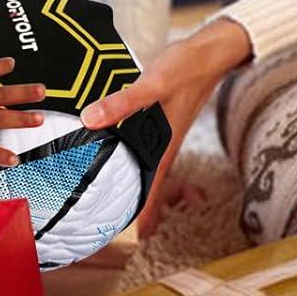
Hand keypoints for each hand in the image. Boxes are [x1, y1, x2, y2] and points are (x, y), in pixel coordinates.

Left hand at [81, 18, 251, 236]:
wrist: (206, 54)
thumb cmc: (183, 70)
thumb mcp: (152, 84)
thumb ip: (122, 103)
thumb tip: (90, 120)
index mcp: (162, 151)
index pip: (149, 199)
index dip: (133, 224)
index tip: (108, 241)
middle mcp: (160, 150)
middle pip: (142, 192)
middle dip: (121, 213)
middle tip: (90, 229)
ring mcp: (158, 139)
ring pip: (138, 174)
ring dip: (122, 190)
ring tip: (93, 204)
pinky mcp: (153, 124)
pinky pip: (135, 152)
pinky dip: (121, 163)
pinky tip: (104, 158)